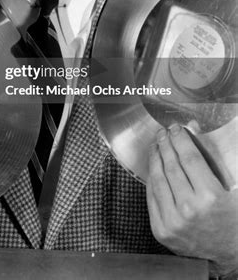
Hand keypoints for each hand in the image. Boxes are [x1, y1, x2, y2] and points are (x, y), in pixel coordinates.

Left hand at [147, 123, 237, 276]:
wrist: (227, 253)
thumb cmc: (230, 218)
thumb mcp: (228, 187)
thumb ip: (209, 159)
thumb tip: (192, 129)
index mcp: (210, 197)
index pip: (189, 158)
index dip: (180, 140)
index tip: (176, 129)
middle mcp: (189, 209)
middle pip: (171, 166)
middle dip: (165, 145)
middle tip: (163, 133)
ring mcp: (172, 220)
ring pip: (158, 179)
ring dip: (155, 158)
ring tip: (156, 146)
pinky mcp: (160, 229)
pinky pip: (151, 197)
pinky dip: (151, 179)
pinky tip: (153, 168)